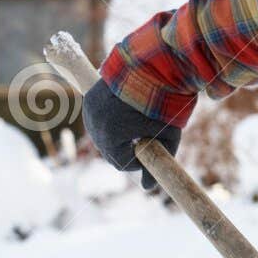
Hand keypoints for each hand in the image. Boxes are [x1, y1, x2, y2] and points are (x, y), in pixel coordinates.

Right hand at [82, 77, 182, 193]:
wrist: (156, 67)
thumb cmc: (165, 106)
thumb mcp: (168, 137)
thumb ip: (157, 165)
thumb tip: (149, 189)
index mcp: (112, 139)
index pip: (122, 163)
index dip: (139, 160)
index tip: (150, 149)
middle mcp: (95, 127)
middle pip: (109, 150)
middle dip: (126, 147)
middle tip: (143, 137)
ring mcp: (90, 111)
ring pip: (101, 134)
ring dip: (116, 133)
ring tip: (134, 123)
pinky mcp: (90, 98)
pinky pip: (97, 118)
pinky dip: (109, 118)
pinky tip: (124, 112)